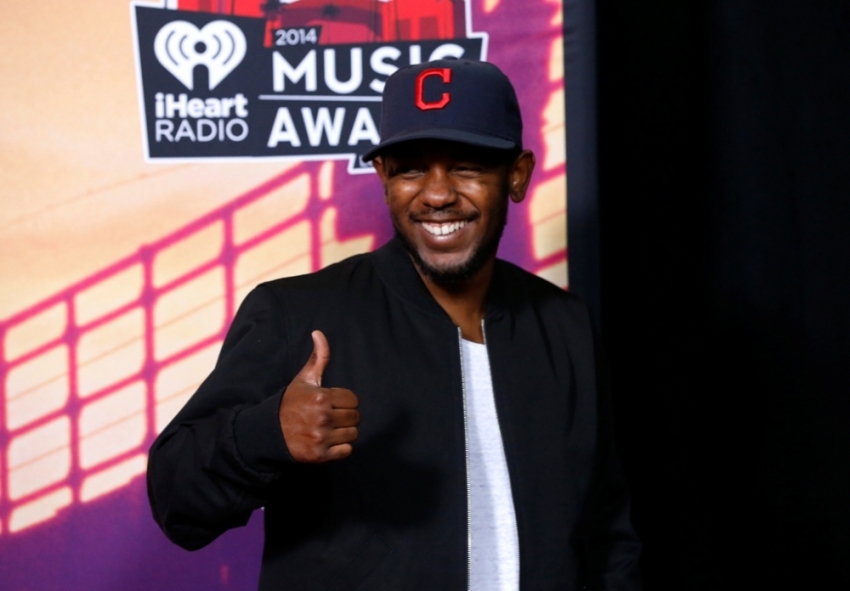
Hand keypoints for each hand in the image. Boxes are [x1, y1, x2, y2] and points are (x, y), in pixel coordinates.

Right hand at [279, 330, 359, 461]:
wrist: (270, 432)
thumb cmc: (290, 403)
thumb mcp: (304, 379)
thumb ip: (318, 357)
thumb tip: (318, 333)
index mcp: (321, 397)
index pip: (353, 400)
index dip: (344, 402)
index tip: (332, 404)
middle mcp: (322, 417)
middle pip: (355, 417)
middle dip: (346, 417)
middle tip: (331, 417)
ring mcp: (321, 437)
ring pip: (353, 434)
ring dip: (344, 433)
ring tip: (329, 429)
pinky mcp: (320, 455)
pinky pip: (347, 451)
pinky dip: (341, 448)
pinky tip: (328, 442)